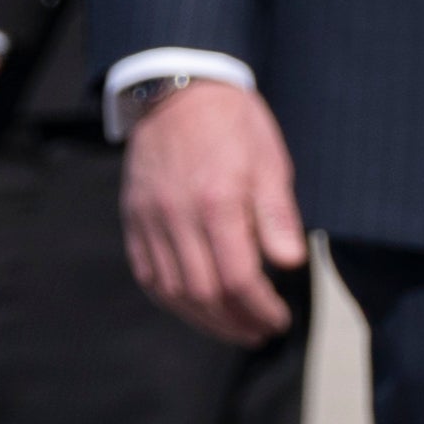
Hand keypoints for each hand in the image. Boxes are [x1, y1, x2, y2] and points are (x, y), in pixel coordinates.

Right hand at [122, 83, 304, 345]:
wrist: (177, 91)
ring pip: (171, 292)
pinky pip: (148, 275)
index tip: (279, 319)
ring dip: (203, 320)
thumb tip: (291, 263)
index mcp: (217, 201)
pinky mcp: (133, 221)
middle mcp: (176, 217)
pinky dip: (172, 300)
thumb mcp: (271, 161)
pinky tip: (196, 308)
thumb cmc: (234, 125)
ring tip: (234, 329)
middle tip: (260, 331)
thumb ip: (278, 216)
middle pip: (202, 293)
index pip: (237, 277)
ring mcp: (148, 221)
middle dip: (234, 322)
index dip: (259, 307)